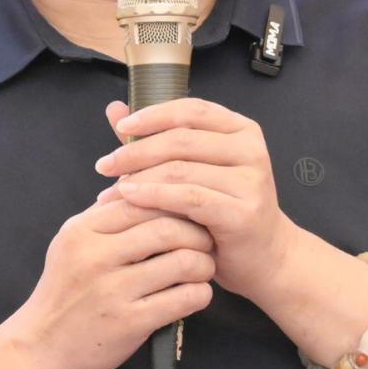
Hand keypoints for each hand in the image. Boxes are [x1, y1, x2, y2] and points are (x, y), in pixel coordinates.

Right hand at [10, 195, 216, 368]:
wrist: (41, 346)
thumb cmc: (64, 291)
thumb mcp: (71, 244)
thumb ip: (104, 217)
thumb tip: (144, 183)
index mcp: (82, 231)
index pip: (142, 200)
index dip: (175, 204)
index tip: (189, 214)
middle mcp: (95, 257)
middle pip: (167, 228)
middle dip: (197, 233)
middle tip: (206, 241)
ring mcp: (113, 291)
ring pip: (183, 262)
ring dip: (203, 264)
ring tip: (203, 268)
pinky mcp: (130, 322)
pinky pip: (184, 298)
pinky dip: (200, 293)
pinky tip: (196, 294)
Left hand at [90, 98, 295, 303]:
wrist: (263, 258)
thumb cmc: (223, 213)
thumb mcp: (193, 171)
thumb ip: (155, 140)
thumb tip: (115, 110)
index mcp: (241, 129)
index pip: (191, 110)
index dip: (153, 115)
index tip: (121, 128)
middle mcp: (250, 149)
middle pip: (181, 139)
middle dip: (136, 151)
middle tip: (104, 165)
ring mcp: (250, 180)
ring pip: (181, 169)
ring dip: (139, 178)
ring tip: (110, 190)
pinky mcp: (243, 211)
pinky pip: (188, 198)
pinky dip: (154, 196)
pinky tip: (131, 199)